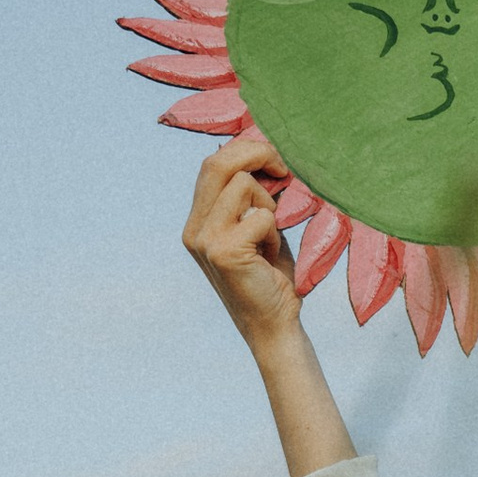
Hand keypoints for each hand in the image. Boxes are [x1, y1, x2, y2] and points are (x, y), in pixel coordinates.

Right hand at [183, 128, 301, 351]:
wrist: (274, 325)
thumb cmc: (272, 276)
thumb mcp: (257, 228)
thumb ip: (251, 197)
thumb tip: (264, 153)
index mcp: (198, 221)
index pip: (212, 164)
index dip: (246, 151)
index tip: (276, 161)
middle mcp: (194, 229)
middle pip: (217, 163)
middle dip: (257, 154)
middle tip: (284, 168)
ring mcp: (205, 240)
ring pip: (243, 185)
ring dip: (268, 206)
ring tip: (269, 237)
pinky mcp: (223, 252)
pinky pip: (261, 216)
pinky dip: (274, 232)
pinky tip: (269, 255)